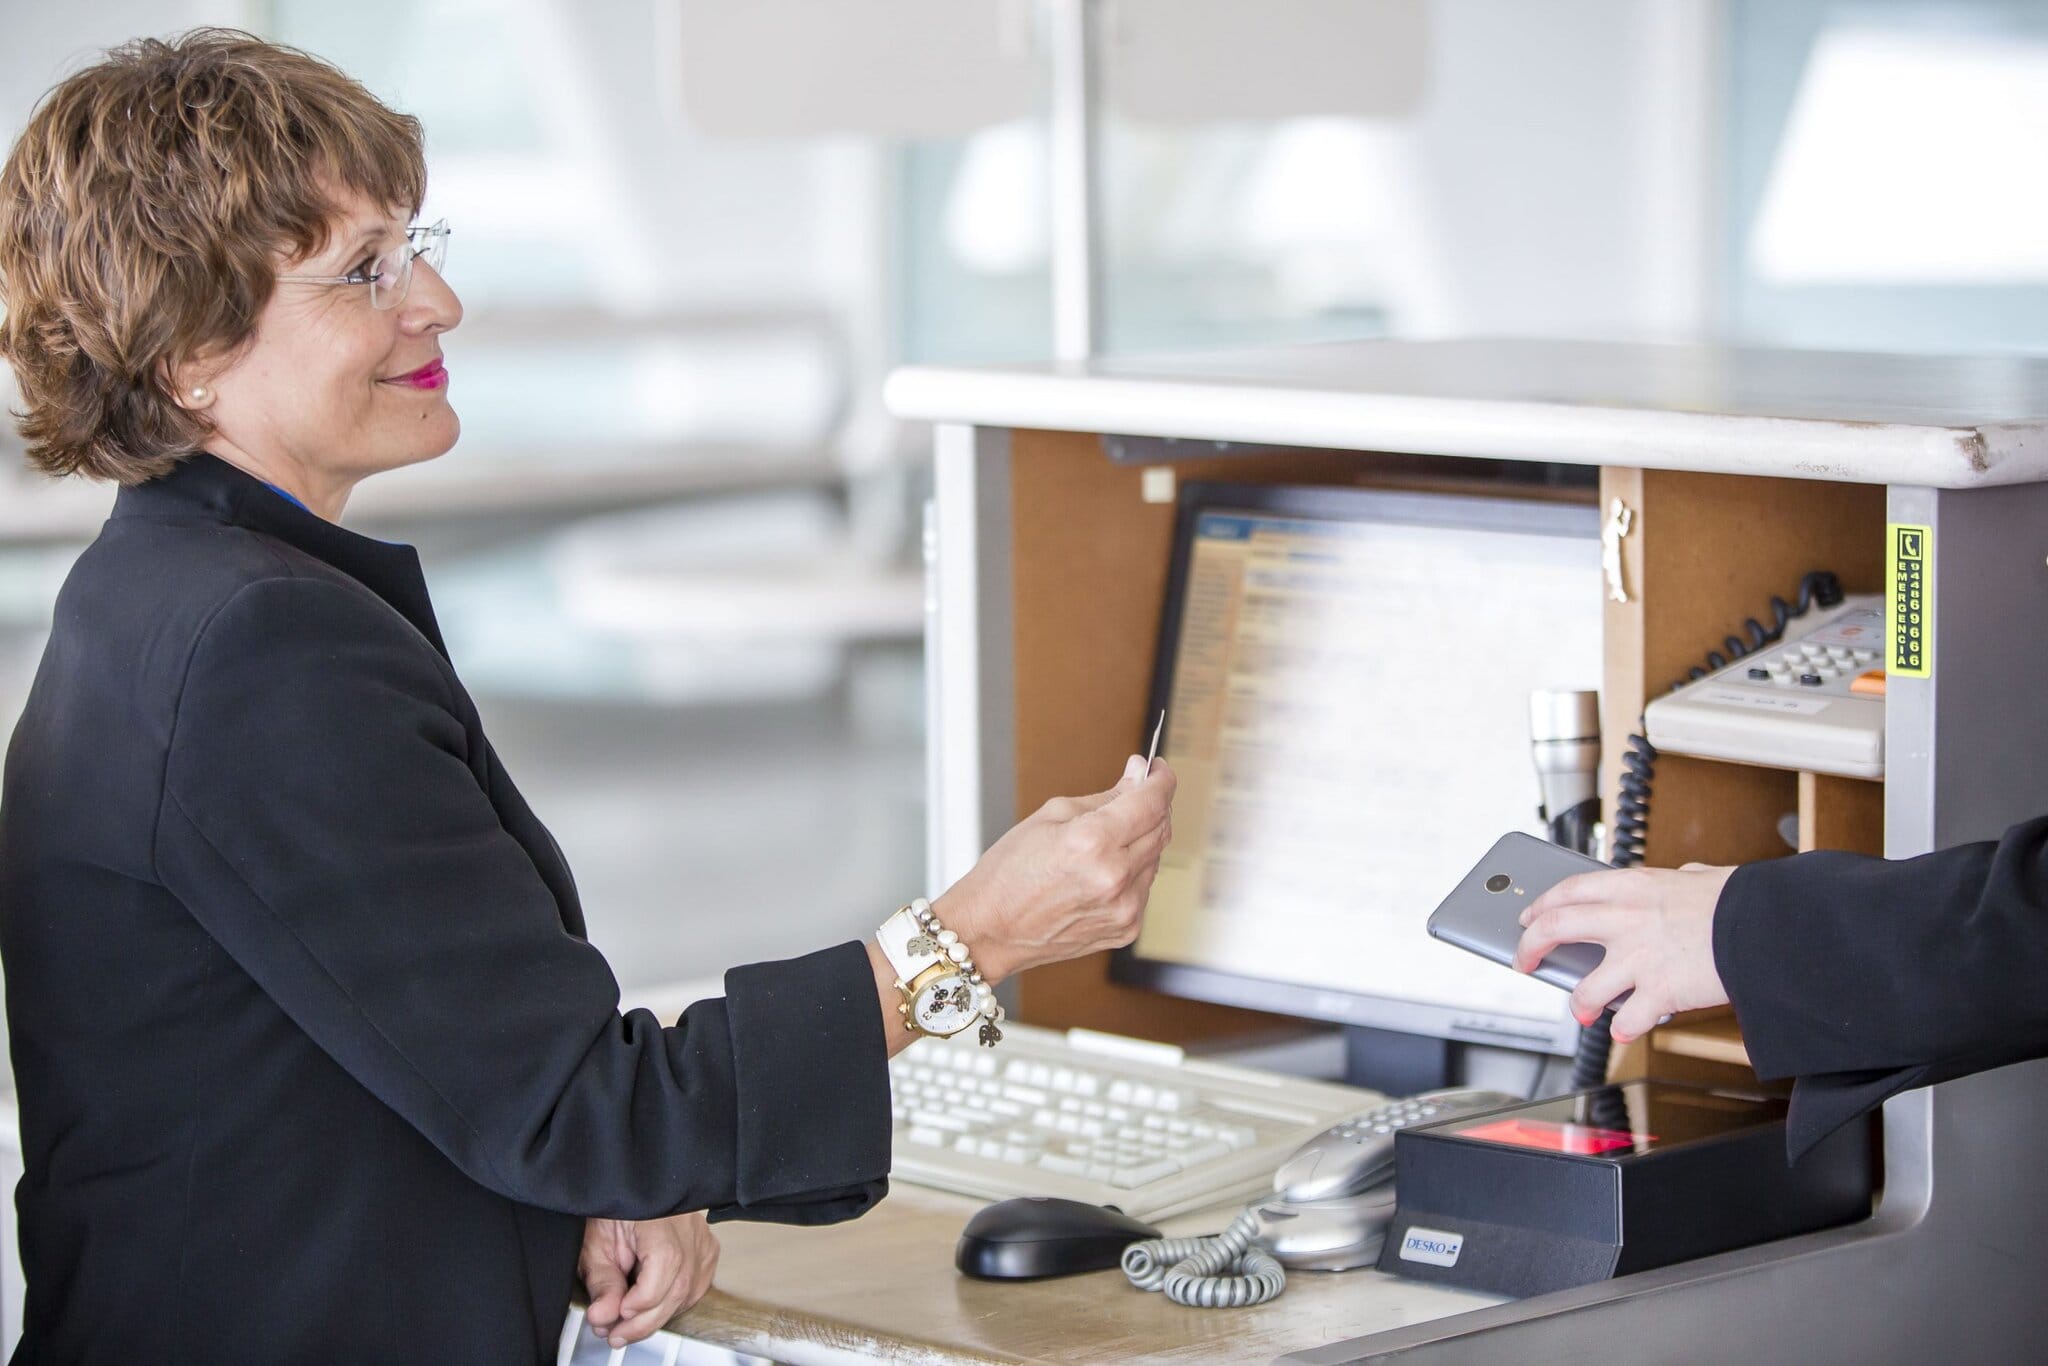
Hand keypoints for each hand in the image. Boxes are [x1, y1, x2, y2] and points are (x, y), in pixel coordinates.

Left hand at [579, 1211, 718, 1348]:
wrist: (626, 1195)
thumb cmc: (610, 1213)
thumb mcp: (594, 1244)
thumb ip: (601, 1282)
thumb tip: (605, 1316)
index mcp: (658, 1215)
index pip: (666, 1260)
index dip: (645, 1296)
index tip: (620, 1312)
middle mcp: (687, 1223)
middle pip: (680, 1283)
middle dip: (646, 1320)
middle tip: (617, 1334)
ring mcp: (701, 1236)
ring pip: (690, 1290)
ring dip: (659, 1314)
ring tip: (630, 1322)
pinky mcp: (706, 1247)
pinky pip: (697, 1286)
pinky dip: (674, 1303)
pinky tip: (654, 1305)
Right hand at [937, 755, 1175, 982]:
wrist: (990, 930)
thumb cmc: (1009, 872)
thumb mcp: (1052, 816)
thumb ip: (1106, 797)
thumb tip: (1139, 776)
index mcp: (1092, 842)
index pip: (1151, 802)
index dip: (1161, 780)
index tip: (1159, 770)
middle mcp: (1114, 877)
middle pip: (1161, 828)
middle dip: (1152, 806)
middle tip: (1133, 795)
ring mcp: (1124, 908)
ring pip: (1156, 858)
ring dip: (1140, 841)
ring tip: (1102, 843)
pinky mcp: (1126, 928)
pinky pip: (1144, 887)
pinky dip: (1132, 872)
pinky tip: (1100, 873)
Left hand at [1512, 863, 1737, 1043]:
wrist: (1771, 928)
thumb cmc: (1742, 901)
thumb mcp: (1702, 877)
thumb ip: (1683, 880)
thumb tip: (1688, 876)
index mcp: (1633, 886)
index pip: (1568, 890)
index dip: (1541, 905)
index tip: (1529, 916)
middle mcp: (1626, 919)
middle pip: (1554, 928)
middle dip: (1529, 948)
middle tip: (1523, 961)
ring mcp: (1639, 957)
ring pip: (1584, 989)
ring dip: (1578, 1004)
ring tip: (1580, 1011)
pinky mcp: (1659, 991)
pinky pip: (1626, 1020)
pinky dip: (1623, 1028)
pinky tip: (1623, 1029)